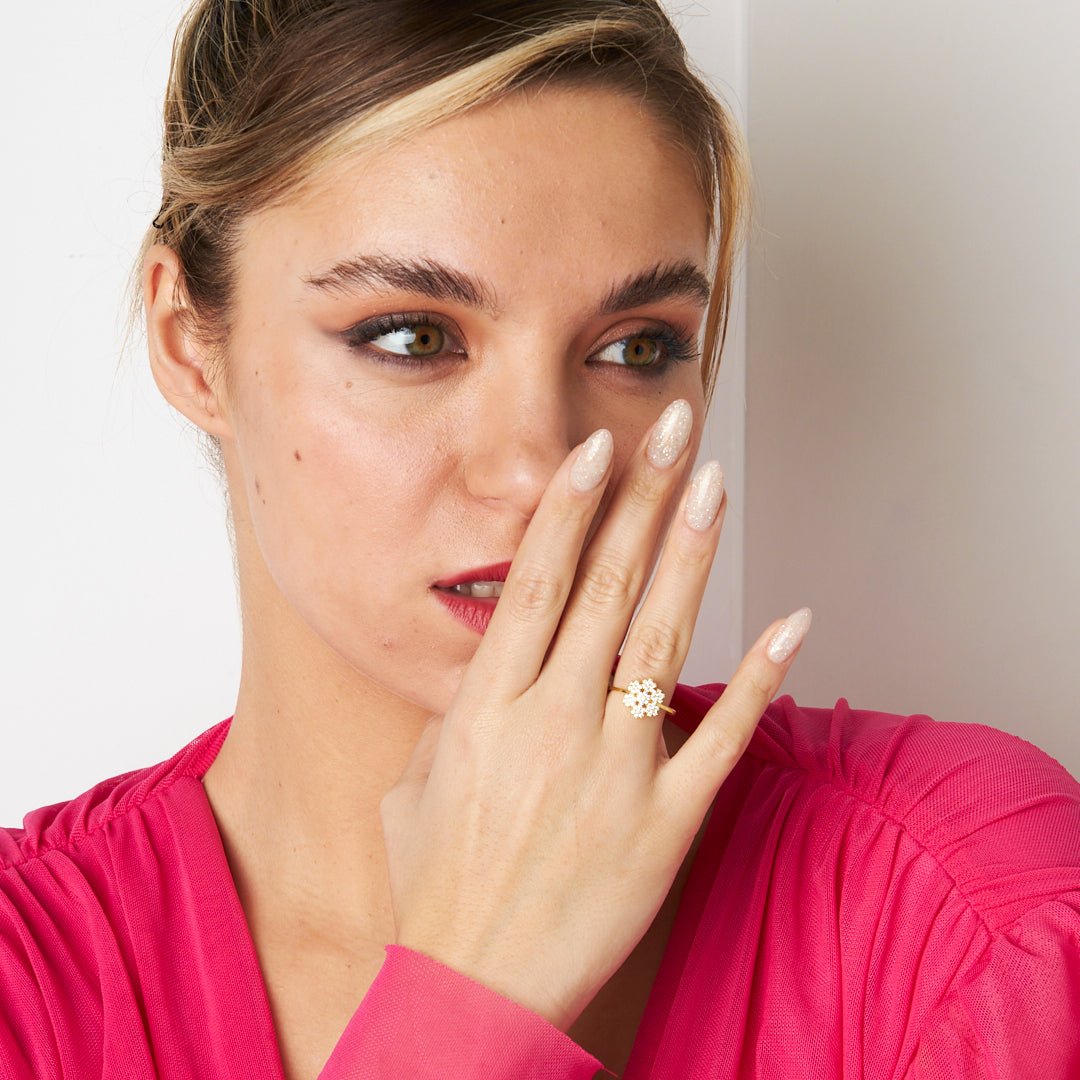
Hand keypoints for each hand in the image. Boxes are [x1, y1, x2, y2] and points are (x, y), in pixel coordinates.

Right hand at [379, 400, 808, 1029]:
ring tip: (715, 484)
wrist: (471, 986)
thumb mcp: (416, 783)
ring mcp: (614, 769)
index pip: (534, 583)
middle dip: (644, 499)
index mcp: (486, 708)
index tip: (600, 451)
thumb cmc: (436, 885)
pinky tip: (792, 622)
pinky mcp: (666, 821)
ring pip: (660, 638)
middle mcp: (552, 723)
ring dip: (692, 554)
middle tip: (677, 430)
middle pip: (607, 587)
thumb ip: (459, 713)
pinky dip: (759, 677)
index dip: (572, 509)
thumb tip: (493, 667)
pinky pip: (721, 737)